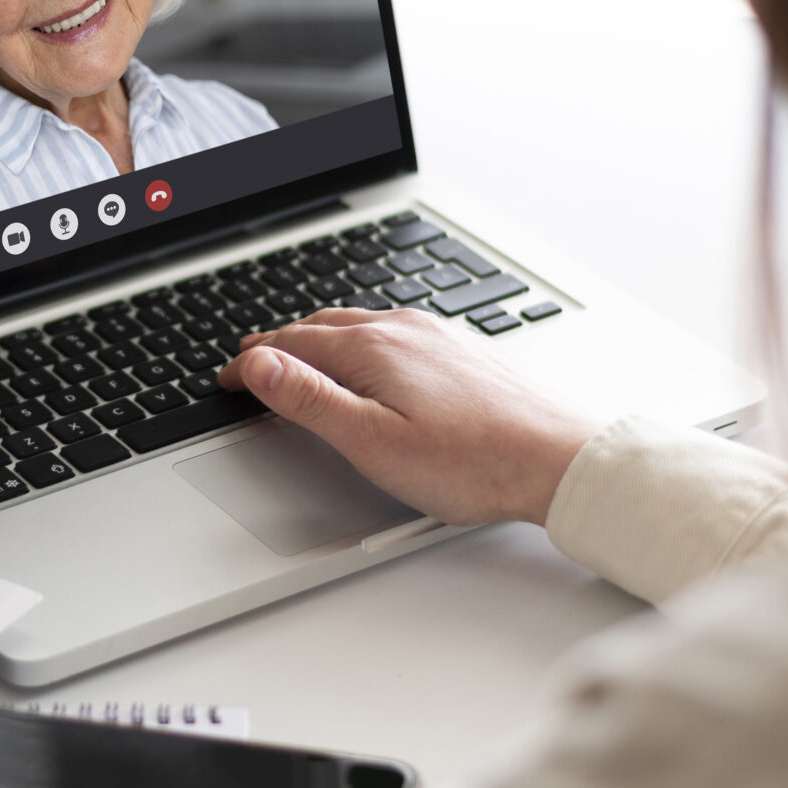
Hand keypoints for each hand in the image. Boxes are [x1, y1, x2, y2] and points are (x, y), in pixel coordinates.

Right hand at [219, 308, 601, 528]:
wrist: (560, 458)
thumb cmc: (473, 462)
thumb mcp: (372, 441)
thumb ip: (310, 399)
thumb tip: (257, 362)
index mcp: (373, 349)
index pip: (291, 346)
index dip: (252, 364)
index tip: (228, 379)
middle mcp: (404, 330)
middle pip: (323, 326)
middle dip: (281, 344)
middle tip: (253, 363)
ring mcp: (437, 337)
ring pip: (360, 326)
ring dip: (321, 339)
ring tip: (300, 357)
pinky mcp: (462, 351)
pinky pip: (394, 334)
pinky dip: (361, 343)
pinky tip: (371, 362)